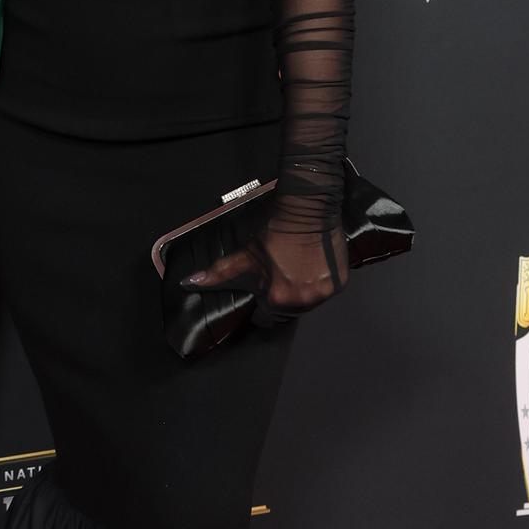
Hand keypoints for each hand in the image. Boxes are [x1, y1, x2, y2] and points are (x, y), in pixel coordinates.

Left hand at [184, 217, 347, 328]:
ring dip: (299, 293)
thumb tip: (189, 283)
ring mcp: (324, 294)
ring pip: (307, 304)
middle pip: (287, 313)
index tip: (262, 294)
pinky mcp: (339, 283)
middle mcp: (303, 301)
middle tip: (279, 278)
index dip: (261, 307)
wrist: (307, 208)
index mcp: (277, 299)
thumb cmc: (276, 230)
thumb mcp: (245, 254)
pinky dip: (318, 284)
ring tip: (294, 271)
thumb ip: (218, 274)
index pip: (266, 319)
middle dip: (280, 299)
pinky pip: (325, 292)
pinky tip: (310, 268)